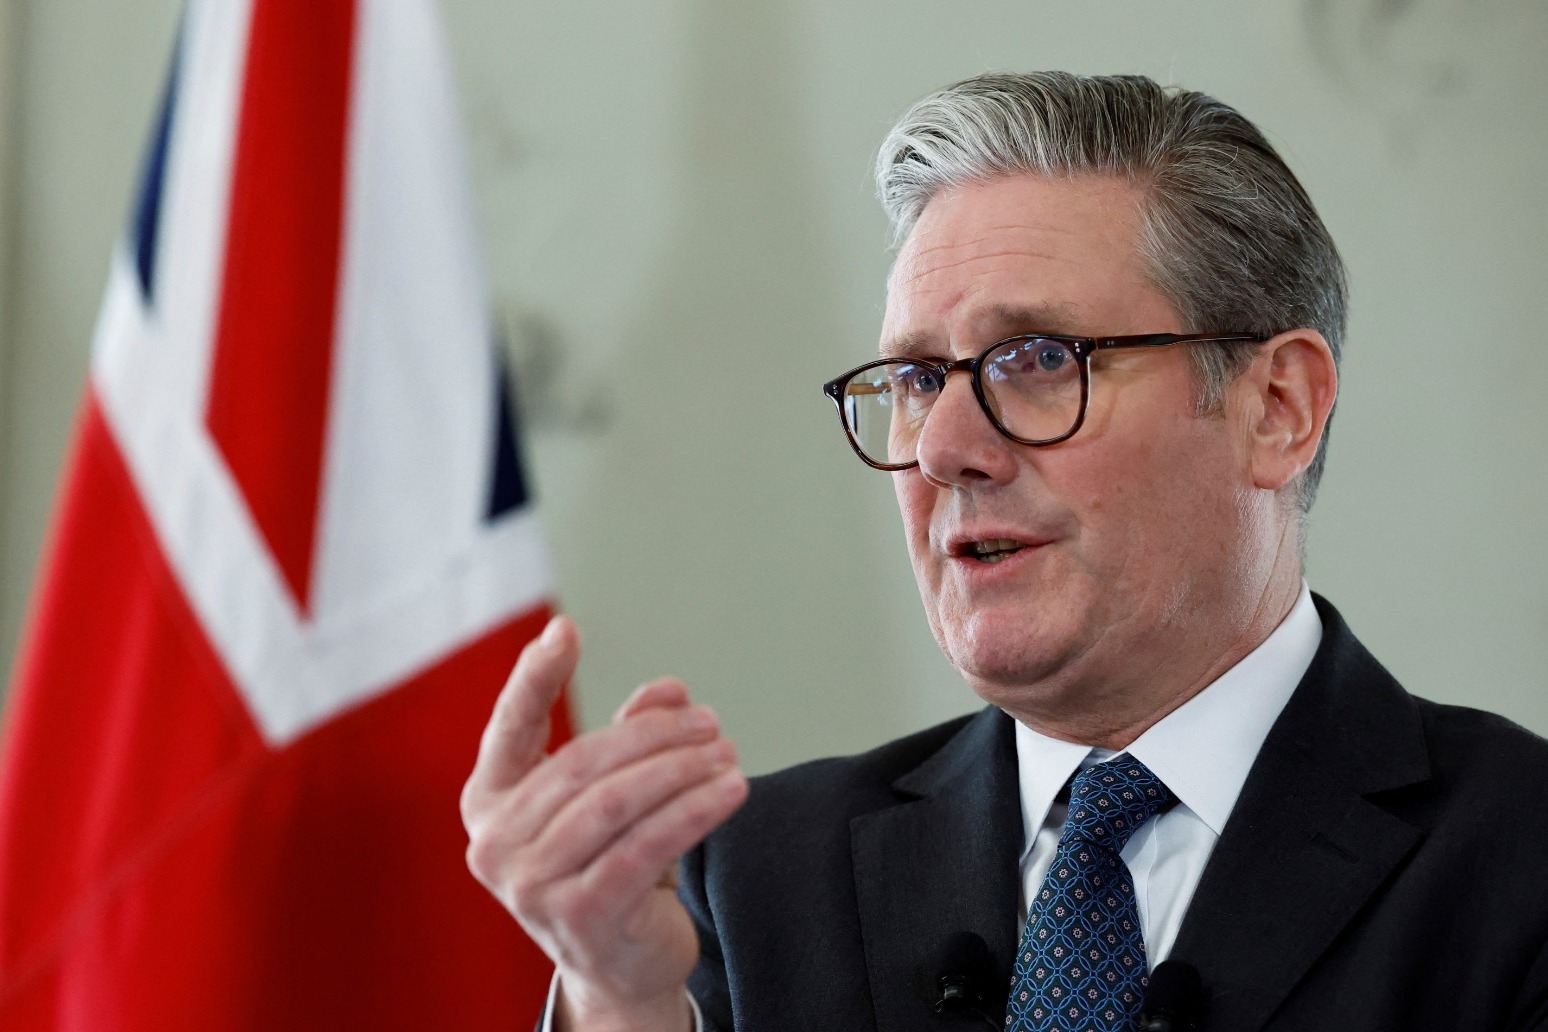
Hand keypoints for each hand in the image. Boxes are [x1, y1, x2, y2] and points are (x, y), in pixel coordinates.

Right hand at [461, 617, 747, 1030]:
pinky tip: (731, 790)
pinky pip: (648, 843)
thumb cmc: (609, 865)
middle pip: (584, 762)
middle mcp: (495, 842)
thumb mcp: (614, 795)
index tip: (566, 630)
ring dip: (682, 769)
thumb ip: (632, 737)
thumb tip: (670, 690)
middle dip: (654, 734)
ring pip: (618, 801)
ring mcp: (531, 883)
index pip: (510, 726)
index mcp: (489, 801)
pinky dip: (696, 809)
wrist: (618, 966)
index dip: (535, 676)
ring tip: (725, 751)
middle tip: (708, 722)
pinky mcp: (581, 913)